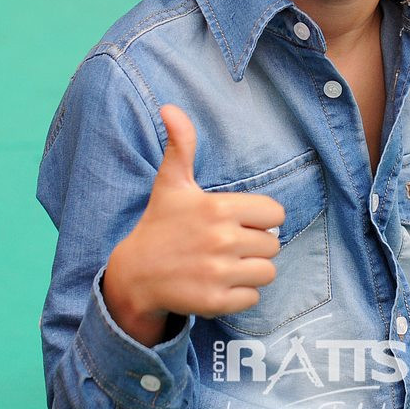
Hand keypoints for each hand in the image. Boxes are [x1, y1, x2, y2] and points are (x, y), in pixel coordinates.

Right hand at [103, 104, 284, 345]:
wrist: (134, 275)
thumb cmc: (160, 224)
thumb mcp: (171, 182)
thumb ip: (181, 144)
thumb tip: (170, 107)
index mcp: (220, 208)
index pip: (275, 214)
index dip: (260, 218)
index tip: (238, 221)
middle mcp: (222, 240)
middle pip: (273, 245)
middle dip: (255, 245)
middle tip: (228, 244)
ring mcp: (219, 273)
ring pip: (267, 273)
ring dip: (252, 271)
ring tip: (226, 264)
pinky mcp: (215, 301)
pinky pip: (253, 299)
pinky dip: (241, 294)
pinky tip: (219, 284)